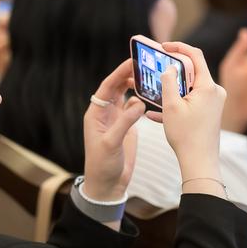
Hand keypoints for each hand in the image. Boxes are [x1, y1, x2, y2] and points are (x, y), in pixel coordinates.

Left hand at [83, 59, 145, 201]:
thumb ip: (124, 122)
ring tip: (150, 76)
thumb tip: (139, 102)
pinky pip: (134, 108)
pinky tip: (151, 95)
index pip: (107, 87)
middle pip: (116, 88)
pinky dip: (142, 100)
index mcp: (96, 114)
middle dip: (128, 75)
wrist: (108, 185)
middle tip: (145, 65)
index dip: (119, 74)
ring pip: (125, 96)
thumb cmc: (102, 165)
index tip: (131, 62)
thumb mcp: (111, 143)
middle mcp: (105, 114)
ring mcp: (116, 119)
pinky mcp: (126, 127)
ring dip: (136, 86)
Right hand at [147, 42, 225, 182]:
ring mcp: (214, 102)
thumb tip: (169, 67)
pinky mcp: (210, 112)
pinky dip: (176, 104)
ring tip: (153, 96)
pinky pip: (191, 101)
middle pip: (192, 71)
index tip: (163, 46)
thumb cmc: (186, 135)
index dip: (179, 47)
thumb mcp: (171, 106)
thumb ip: (168, 81)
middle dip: (172, 71)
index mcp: (208, 86)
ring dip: (171, 90)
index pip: (195, 55)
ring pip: (189, 88)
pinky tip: (156, 115)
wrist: (200, 163)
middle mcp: (215, 91)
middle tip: (155, 70)